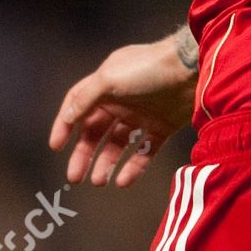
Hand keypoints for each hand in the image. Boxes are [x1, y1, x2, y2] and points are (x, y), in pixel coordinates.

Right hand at [49, 37, 196, 186]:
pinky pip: (144, 151)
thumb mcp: (109, 79)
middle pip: (96, 131)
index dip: (65, 125)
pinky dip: (133, 167)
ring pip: (119, 144)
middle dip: (85, 154)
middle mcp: (122, 100)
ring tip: (99, 181)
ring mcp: (143, 114)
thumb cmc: (149, 69)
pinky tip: (122, 181)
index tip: (56, 147)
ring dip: (106, 163)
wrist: (194, 69)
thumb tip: (66, 118)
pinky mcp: (163, 127)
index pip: (78, 106)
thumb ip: (85, 99)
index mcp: (106, 85)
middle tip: (75, 177)